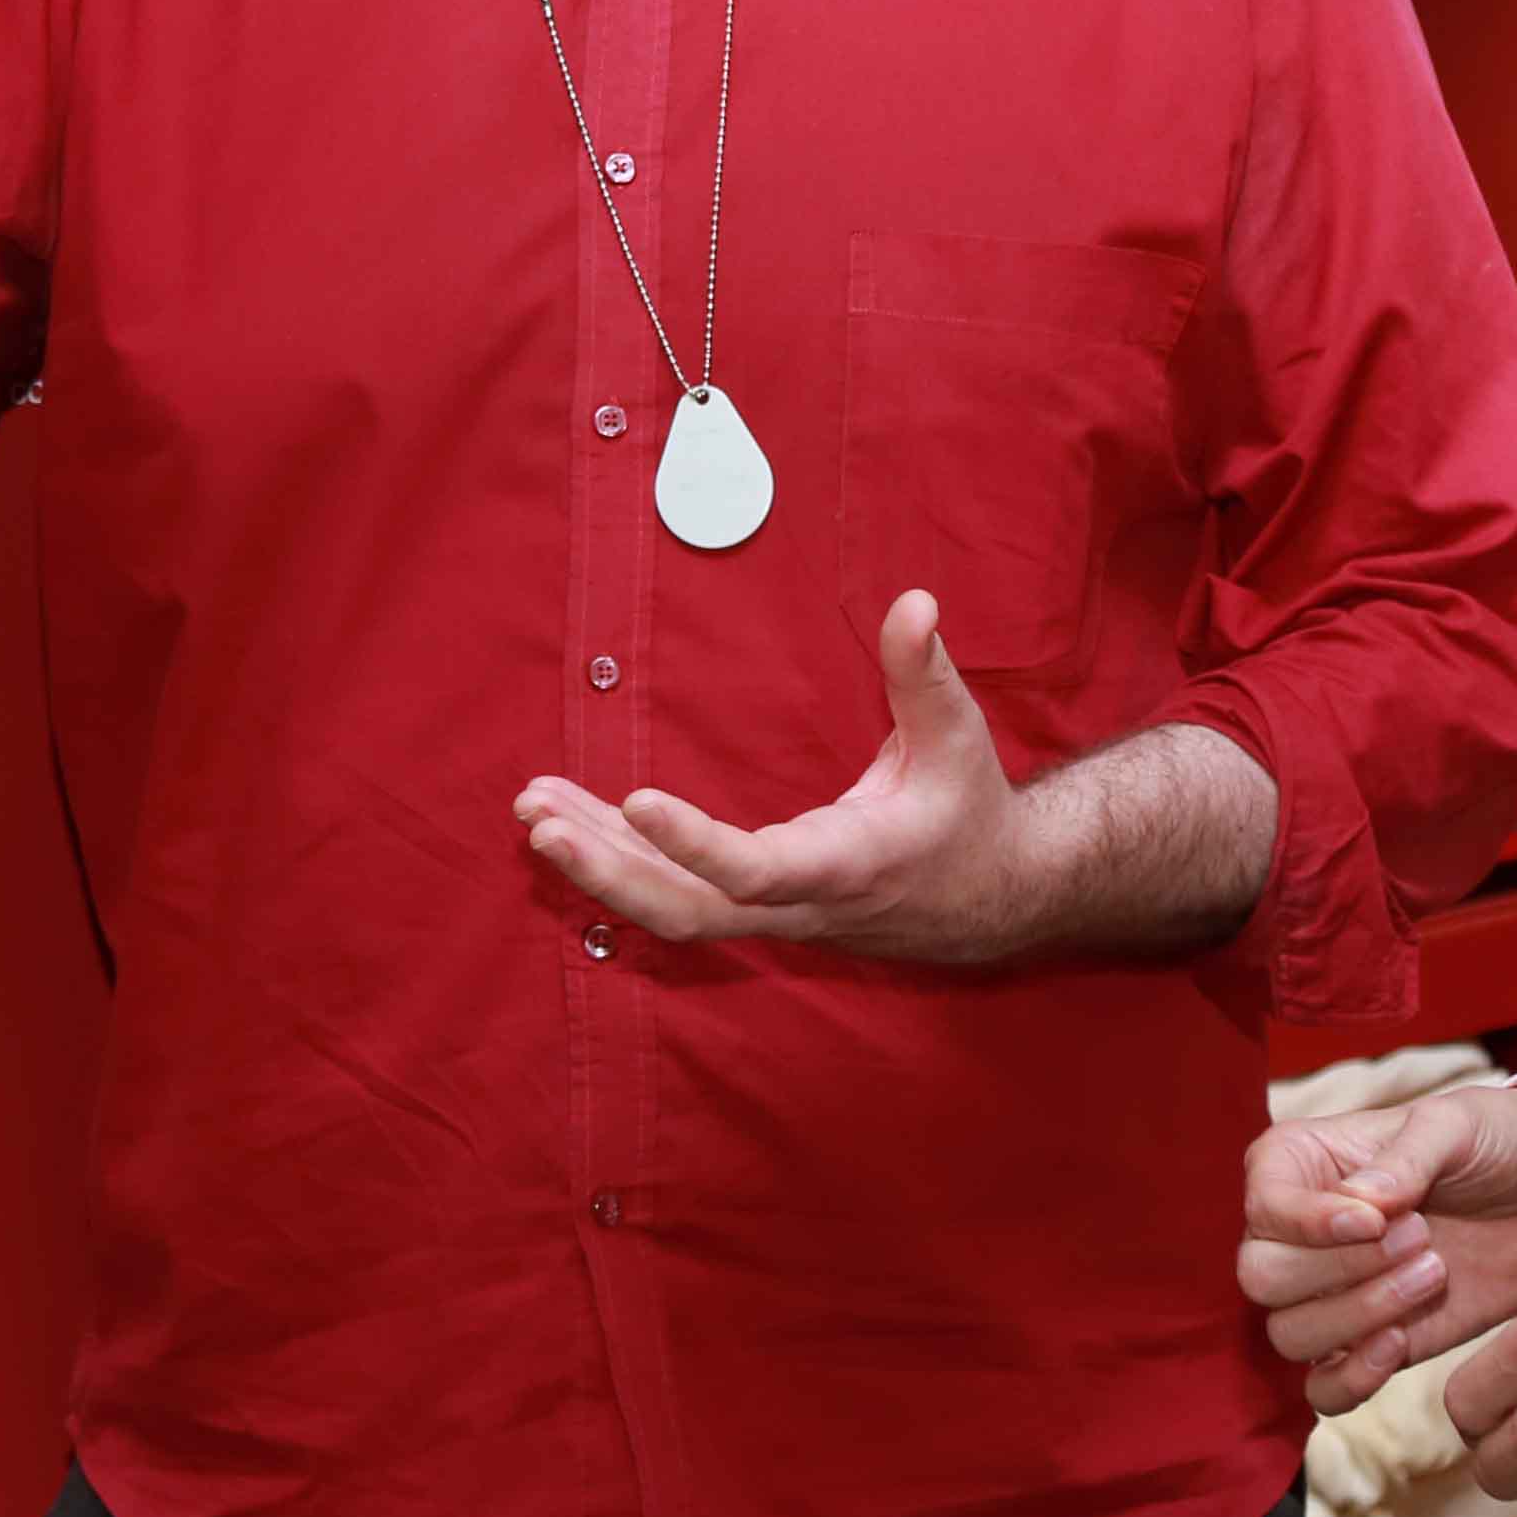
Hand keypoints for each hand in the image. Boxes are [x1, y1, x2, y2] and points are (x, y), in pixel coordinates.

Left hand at [521, 589, 1047, 964]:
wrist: (985, 901)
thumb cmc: (966, 813)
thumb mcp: (957, 739)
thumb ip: (924, 673)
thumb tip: (915, 603)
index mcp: (845, 864)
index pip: (757, 870)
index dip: (695, 843)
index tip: (637, 797)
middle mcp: (796, 903)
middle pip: (686, 911)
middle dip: (607, 871)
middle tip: (538, 822)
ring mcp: (767, 914)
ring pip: (667, 908)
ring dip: (596, 863)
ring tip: (531, 809)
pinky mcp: (749, 906)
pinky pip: (671, 896)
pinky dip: (615, 861)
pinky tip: (564, 821)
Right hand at [1238, 1079, 1516, 1415]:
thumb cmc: (1495, 1142)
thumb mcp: (1455, 1125)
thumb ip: (1405, 1157)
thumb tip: (1359, 1203)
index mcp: (1299, 1163)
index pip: (1263, 1206)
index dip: (1309, 1223)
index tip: (1376, 1219)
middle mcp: (1298, 1232)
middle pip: (1262, 1276)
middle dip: (1341, 1269)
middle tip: (1421, 1237)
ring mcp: (1328, 1293)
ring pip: (1290, 1333)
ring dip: (1359, 1314)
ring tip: (1434, 1273)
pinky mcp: (1364, 1344)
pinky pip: (1323, 1388)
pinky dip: (1352, 1378)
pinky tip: (1400, 1342)